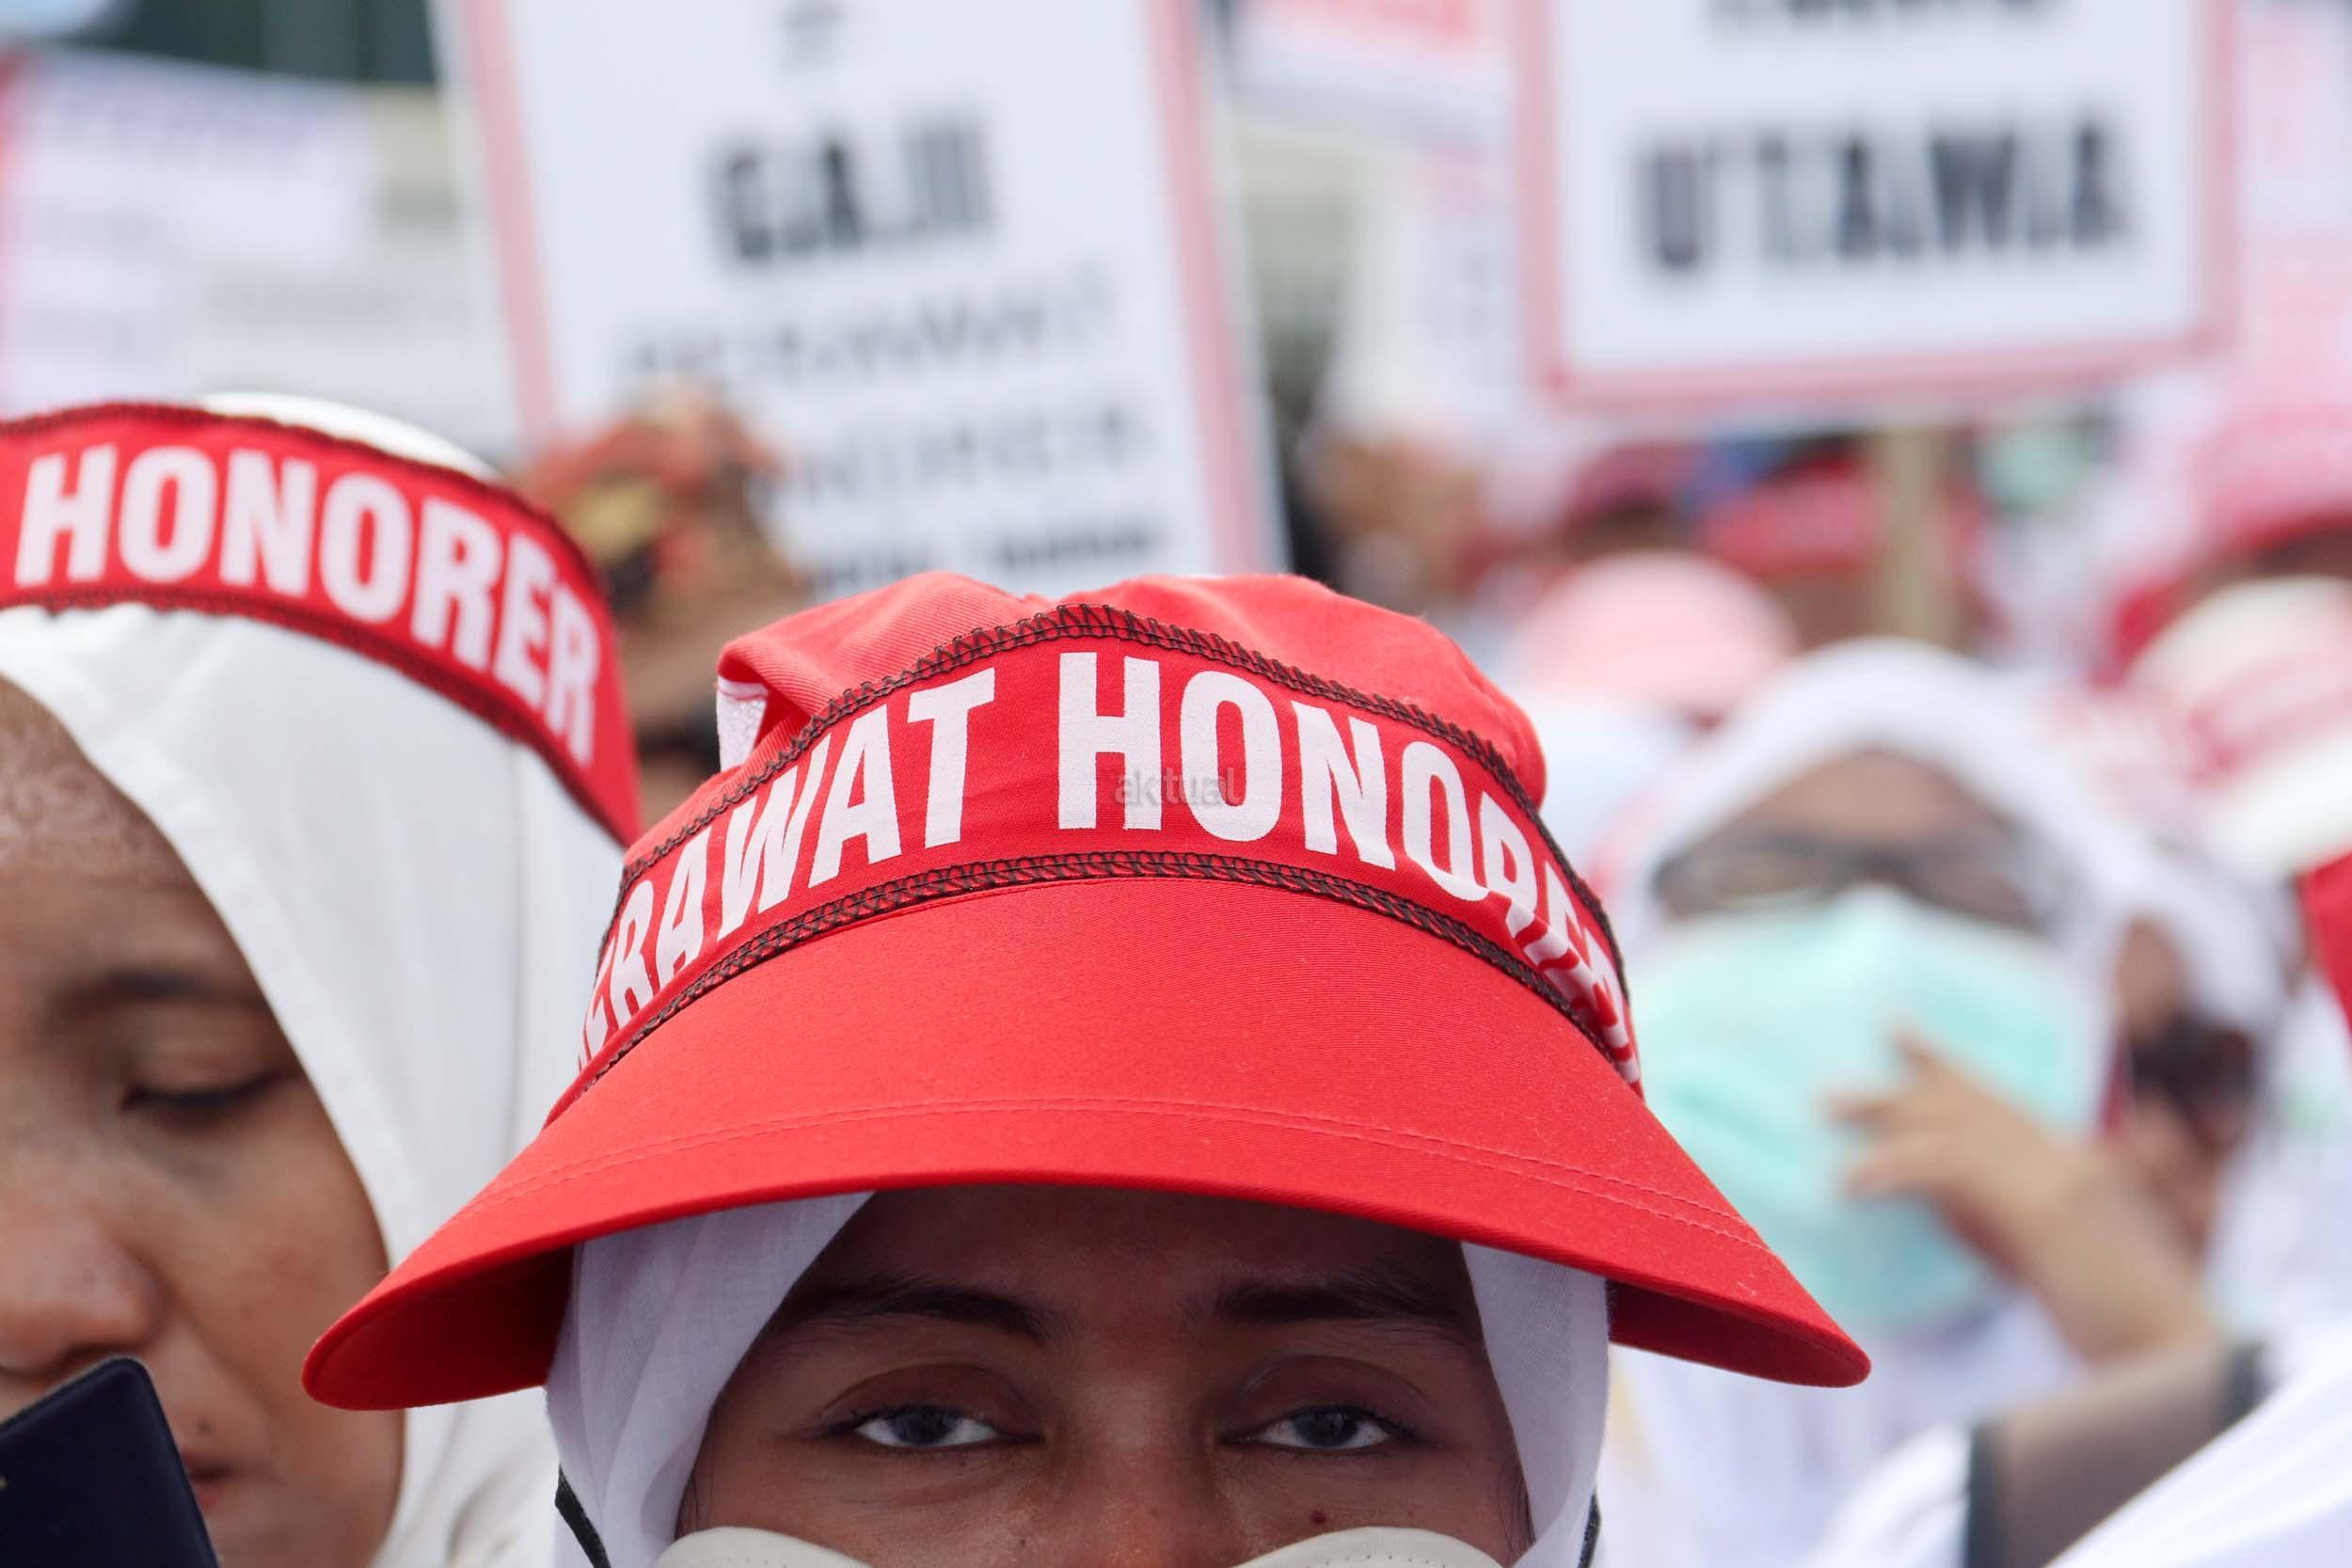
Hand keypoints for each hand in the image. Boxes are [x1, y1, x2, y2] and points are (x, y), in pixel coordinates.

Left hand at [1830, 1033, 2219, 1363]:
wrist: (2180, 1359)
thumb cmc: (2119, 1326)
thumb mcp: (2044, 1262)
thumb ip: (1993, 1222)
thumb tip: (1933, 1198)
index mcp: (2075, 1163)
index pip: (1999, 1099)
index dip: (1944, 1067)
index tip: (1896, 1030)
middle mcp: (2069, 1156)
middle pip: (1971, 1101)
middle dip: (1899, 1088)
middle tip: (1830, 1091)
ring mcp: (2062, 1175)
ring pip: (1957, 1125)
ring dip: (1886, 1120)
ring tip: (1828, 1125)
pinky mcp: (2047, 1207)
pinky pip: (1954, 1168)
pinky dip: (1896, 1168)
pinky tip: (1853, 1182)